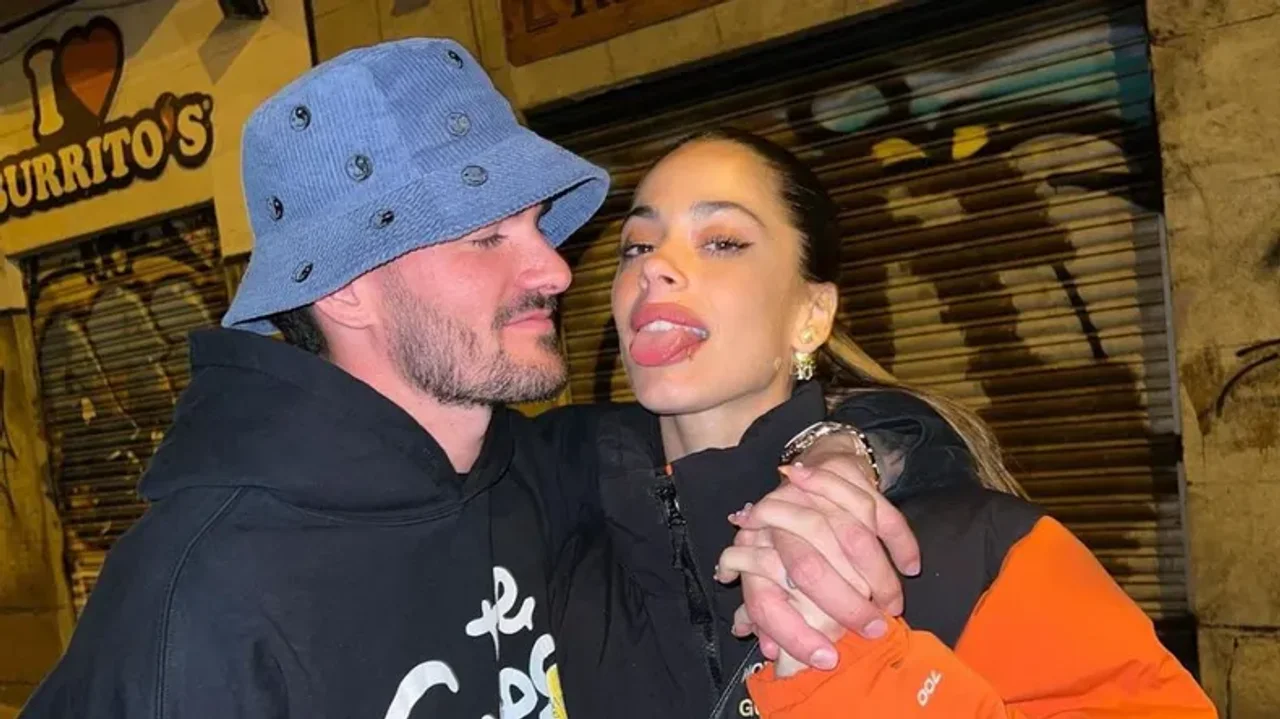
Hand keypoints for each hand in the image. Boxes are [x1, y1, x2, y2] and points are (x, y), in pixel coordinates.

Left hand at [716, 457, 918, 668]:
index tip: (826, 660)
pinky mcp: (849, 478)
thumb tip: (773, 653)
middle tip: (873, 632)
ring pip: (851, 539)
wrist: (805, 468)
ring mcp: (814, 496)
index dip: (793, 634)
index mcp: (752, 548)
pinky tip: (912, 566)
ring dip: (878, 578)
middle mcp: (778, 519)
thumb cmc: (781, 533)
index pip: (765, 599)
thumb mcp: (765, 572)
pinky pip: (881, 512)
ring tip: (893, 606)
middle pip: (808, 568)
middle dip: (844, 607)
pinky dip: (901, 542)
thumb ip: (765, 612)